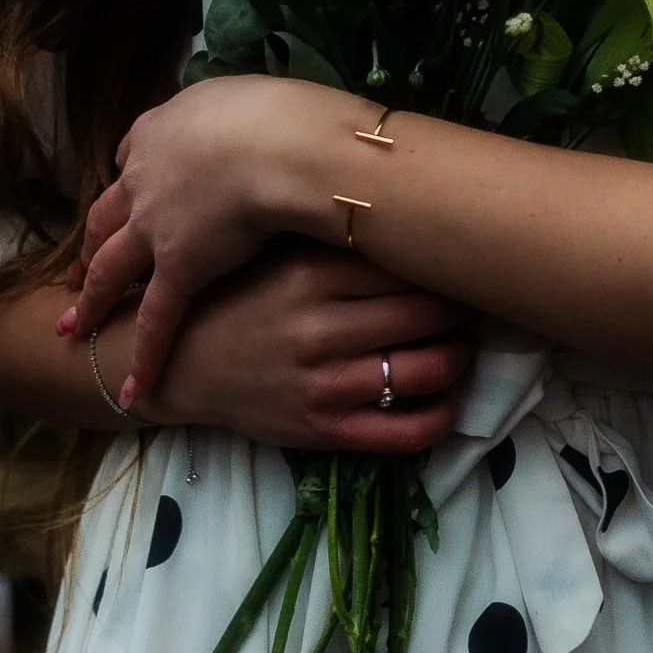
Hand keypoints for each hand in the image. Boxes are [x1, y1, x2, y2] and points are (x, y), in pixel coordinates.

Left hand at [60, 73, 347, 401]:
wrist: (282, 142)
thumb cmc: (280, 112)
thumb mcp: (246, 96)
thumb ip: (234, 114)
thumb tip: (251, 121)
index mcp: (161, 131)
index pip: (132, 159)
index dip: (127, 184)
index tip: (123, 197)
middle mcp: (145, 177)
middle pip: (106, 219)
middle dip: (88, 247)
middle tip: (72, 274)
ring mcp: (154, 225)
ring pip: (108, 269)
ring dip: (88, 301)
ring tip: (70, 329)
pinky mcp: (179, 268)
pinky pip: (156, 320)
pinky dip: (144, 355)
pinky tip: (131, 388)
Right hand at [135, 243, 471, 452]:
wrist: (179, 368)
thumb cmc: (235, 301)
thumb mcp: (277, 258)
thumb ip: (335, 244)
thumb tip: (411, 220)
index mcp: (311, 275)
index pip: (406, 263)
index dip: (444, 261)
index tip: (459, 257)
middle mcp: (322, 329)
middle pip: (429, 313)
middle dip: (463, 306)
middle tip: (473, 299)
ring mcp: (324, 384)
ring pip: (429, 370)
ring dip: (461, 357)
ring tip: (461, 345)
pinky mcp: (323, 430)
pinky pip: (404, 432)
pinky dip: (442, 417)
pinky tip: (448, 401)